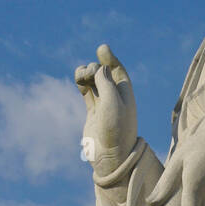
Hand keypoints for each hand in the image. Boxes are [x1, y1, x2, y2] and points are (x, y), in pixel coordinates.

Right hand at [75, 44, 137, 179]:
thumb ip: (105, 82)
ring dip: (85, 74)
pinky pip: (86, 91)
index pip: (118, 70)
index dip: (110, 58)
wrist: (110, 156)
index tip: (101, 49)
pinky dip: (82, 84)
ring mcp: (103, 104)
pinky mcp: (92, 112)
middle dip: (93, 68)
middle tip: (89, 74)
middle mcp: (115, 97)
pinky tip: (79, 81)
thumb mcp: (112, 102)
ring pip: (92, 81)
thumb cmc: (116, 129)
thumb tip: (98, 68)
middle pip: (103, 73)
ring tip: (80, 78)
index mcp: (125, 93)